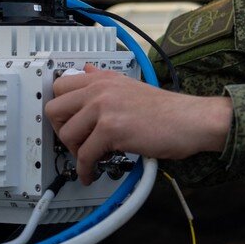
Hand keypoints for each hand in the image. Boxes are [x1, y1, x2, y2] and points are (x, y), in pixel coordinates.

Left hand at [45, 65, 231, 183]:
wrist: (190, 120)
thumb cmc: (166, 109)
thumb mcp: (130, 85)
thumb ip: (105, 79)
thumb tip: (88, 71)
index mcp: (103, 78)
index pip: (60, 86)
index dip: (60, 109)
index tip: (66, 122)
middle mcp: (100, 89)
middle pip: (54, 108)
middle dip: (60, 131)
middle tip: (75, 141)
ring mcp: (105, 107)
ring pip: (67, 135)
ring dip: (75, 152)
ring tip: (90, 158)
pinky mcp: (111, 129)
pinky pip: (84, 156)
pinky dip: (85, 170)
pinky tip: (93, 173)